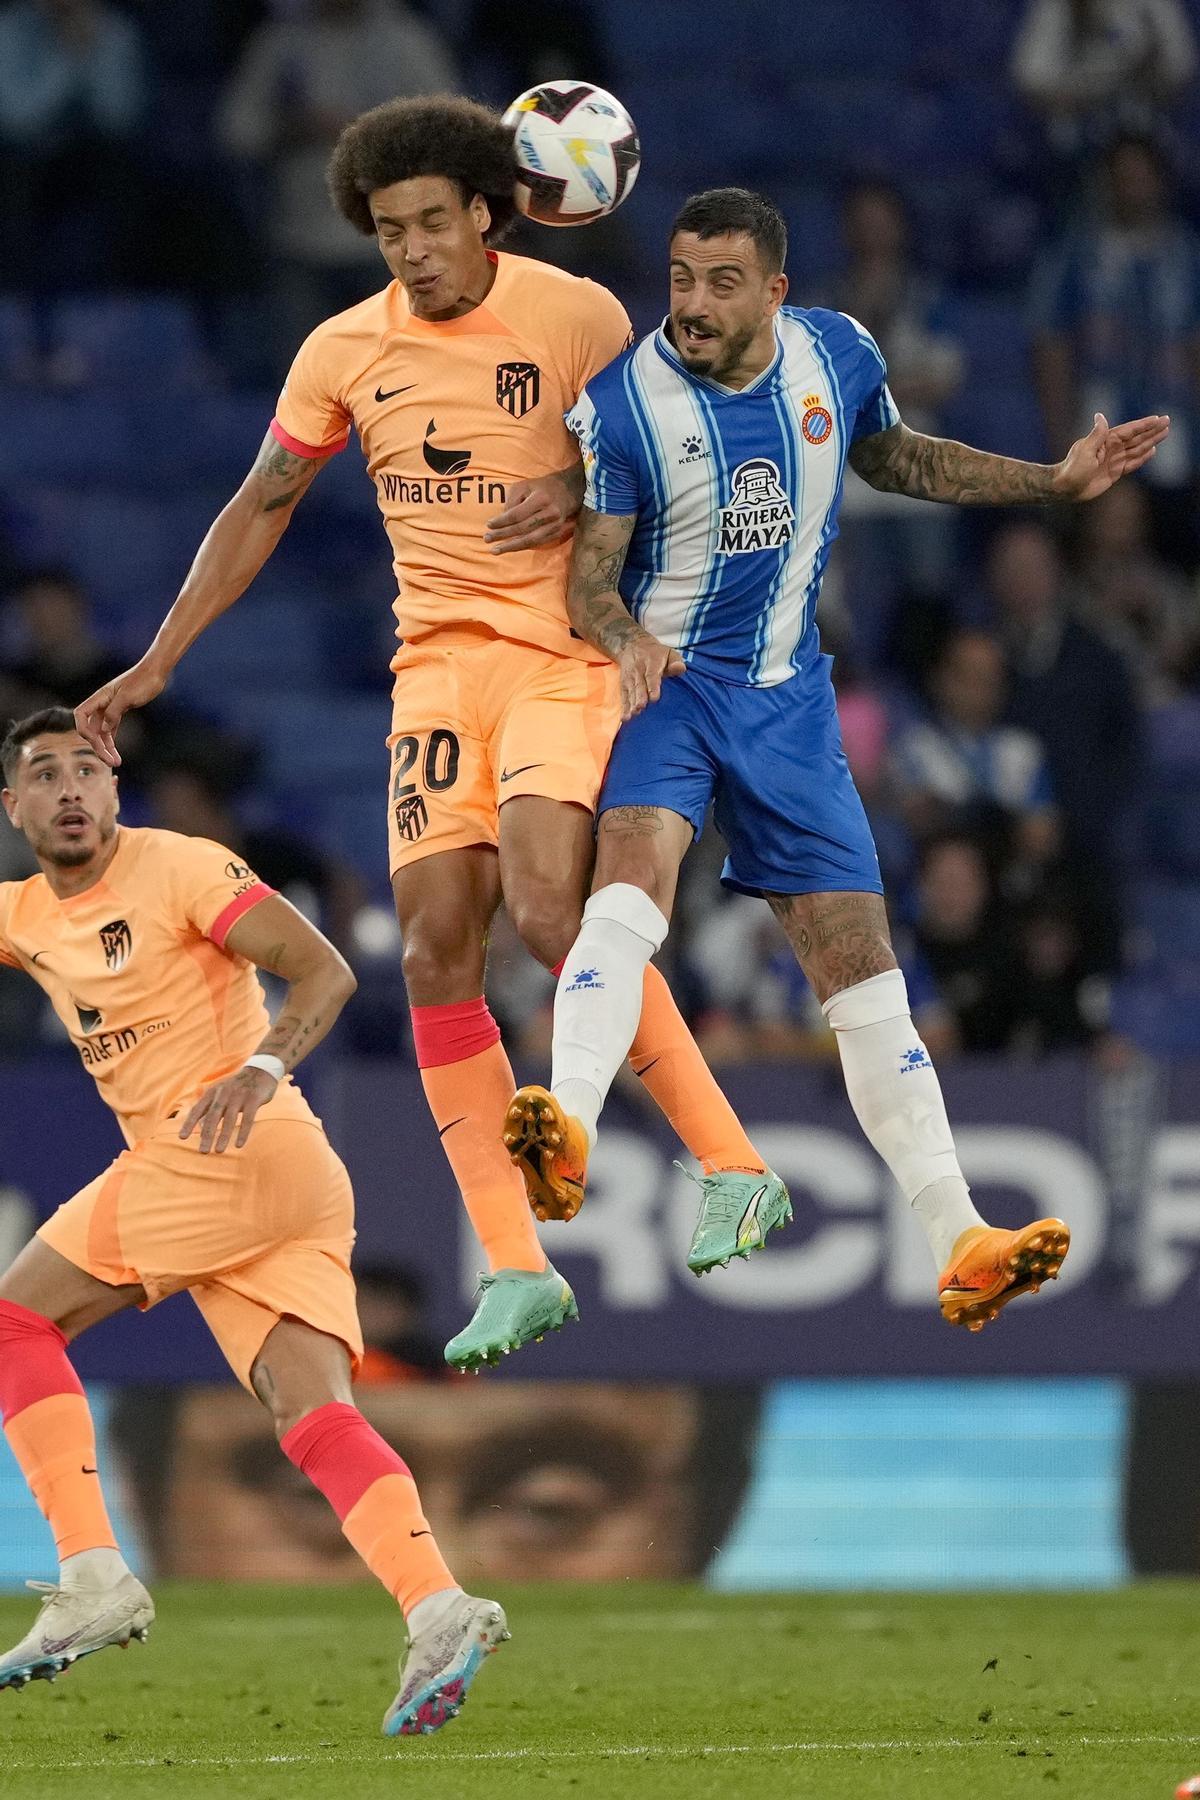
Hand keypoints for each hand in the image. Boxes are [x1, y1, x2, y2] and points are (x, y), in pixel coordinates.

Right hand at [74, 658, 167, 765]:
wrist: (155, 672)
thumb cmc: (143, 680)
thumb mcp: (128, 697)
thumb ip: (113, 712)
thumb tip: (103, 730)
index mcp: (100, 697)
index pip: (81, 715)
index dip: (83, 730)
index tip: (95, 742)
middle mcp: (102, 703)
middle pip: (92, 728)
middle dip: (98, 746)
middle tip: (110, 762)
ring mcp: (110, 708)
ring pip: (102, 731)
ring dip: (106, 748)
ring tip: (116, 762)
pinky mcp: (119, 711)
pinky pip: (110, 729)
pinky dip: (112, 741)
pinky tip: (116, 752)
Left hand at [179, 1065, 277, 1153]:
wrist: (260, 1071)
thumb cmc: (237, 1087)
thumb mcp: (220, 1095)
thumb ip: (209, 1110)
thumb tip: (199, 1129)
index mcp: (212, 1092)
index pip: (198, 1109)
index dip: (189, 1123)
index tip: (182, 1138)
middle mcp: (223, 1093)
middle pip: (213, 1116)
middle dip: (207, 1135)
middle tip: (203, 1152)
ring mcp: (239, 1095)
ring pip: (229, 1119)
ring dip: (223, 1136)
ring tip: (218, 1151)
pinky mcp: (254, 1099)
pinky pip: (248, 1118)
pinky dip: (243, 1132)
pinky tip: (239, 1145)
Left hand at [485, 474, 578, 553]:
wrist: (567, 491)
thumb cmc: (540, 488)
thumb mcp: (523, 486)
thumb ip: (511, 501)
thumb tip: (502, 521)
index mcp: (541, 498)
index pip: (517, 514)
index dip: (501, 521)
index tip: (488, 525)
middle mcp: (550, 513)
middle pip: (522, 529)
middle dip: (503, 535)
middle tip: (487, 539)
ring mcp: (555, 525)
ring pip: (530, 540)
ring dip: (511, 546)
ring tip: (495, 550)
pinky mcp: (557, 533)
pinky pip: (537, 543)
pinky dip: (522, 547)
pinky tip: (510, 547)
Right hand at [617, 631, 685, 720]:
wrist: (632, 645)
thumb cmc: (656, 654)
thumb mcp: (669, 652)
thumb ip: (676, 661)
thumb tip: (680, 668)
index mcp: (652, 662)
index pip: (652, 675)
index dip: (652, 687)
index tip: (654, 698)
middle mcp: (638, 670)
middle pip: (639, 685)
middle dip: (639, 697)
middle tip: (640, 707)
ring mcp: (630, 677)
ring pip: (630, 691)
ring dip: (631, 703)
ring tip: (632, 714)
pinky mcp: (624, 684)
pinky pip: (624, 695)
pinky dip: (624, 707)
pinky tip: (625, 718)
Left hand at [1052, 411, 1169, 501]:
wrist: (1065, 488)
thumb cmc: (1073, 468)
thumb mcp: (1085, 450)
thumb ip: (1097, 434)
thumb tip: (1100, 415)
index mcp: (1106, 441)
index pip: (1129, 430)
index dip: (1144, 425)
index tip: (1158, 418)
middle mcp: (1112, 448)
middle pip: (1137, 438)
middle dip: (1152, 430)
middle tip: (1167, 422)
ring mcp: (1114, 460)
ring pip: (1137, 449)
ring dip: (1151, 442)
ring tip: (1164, 434)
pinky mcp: (1114, 473)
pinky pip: (1132, 463)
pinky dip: (1142, 458)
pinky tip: (1151, 451)